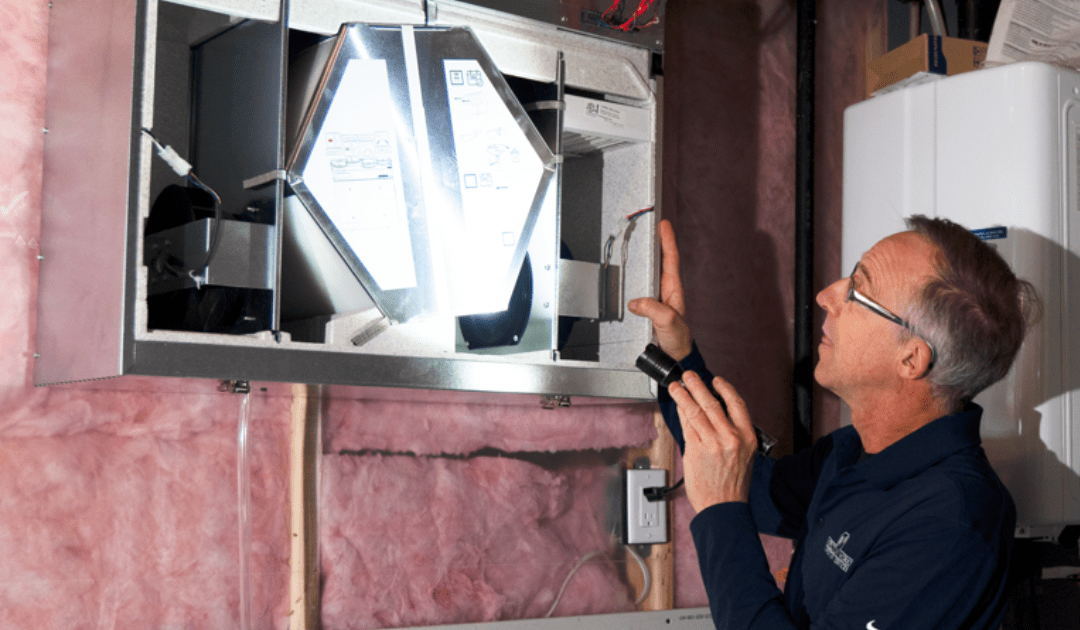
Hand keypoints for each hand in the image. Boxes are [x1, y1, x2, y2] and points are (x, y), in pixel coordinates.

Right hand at [627, 219, 692, 360]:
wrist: (673, 357)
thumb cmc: (678, 339)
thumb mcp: (668, 322)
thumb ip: (654, 310)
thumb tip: (636, 302)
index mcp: (673, 289)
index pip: (671, 259)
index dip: (667, 240)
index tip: (663, 224)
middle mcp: (664, 290)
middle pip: (657, 261)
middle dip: (653, 242)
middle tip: (645, 226)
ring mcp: (654, 298)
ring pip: (645, 274)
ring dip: (639, 260)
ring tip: (631, 244)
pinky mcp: (645, 308)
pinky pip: (636, 289)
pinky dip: (629, 280)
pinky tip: (621, 276)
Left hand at [668, 371, 756, 510]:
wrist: (723, 507)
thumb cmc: (733, 484)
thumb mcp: (743, 455)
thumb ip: (731, 433)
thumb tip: (713, 412)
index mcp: (747, 437)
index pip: (737, 404)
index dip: (725, 389)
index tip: (717, 381)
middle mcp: (731, 438)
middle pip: (712, 403)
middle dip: (698, 386)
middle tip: (689, 376)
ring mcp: (712, 444)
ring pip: (695, 412)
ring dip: (683, 396)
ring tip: (677, 386)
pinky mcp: (695, 450)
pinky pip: (686, 426)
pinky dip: (681, 413)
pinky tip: (678, 406)